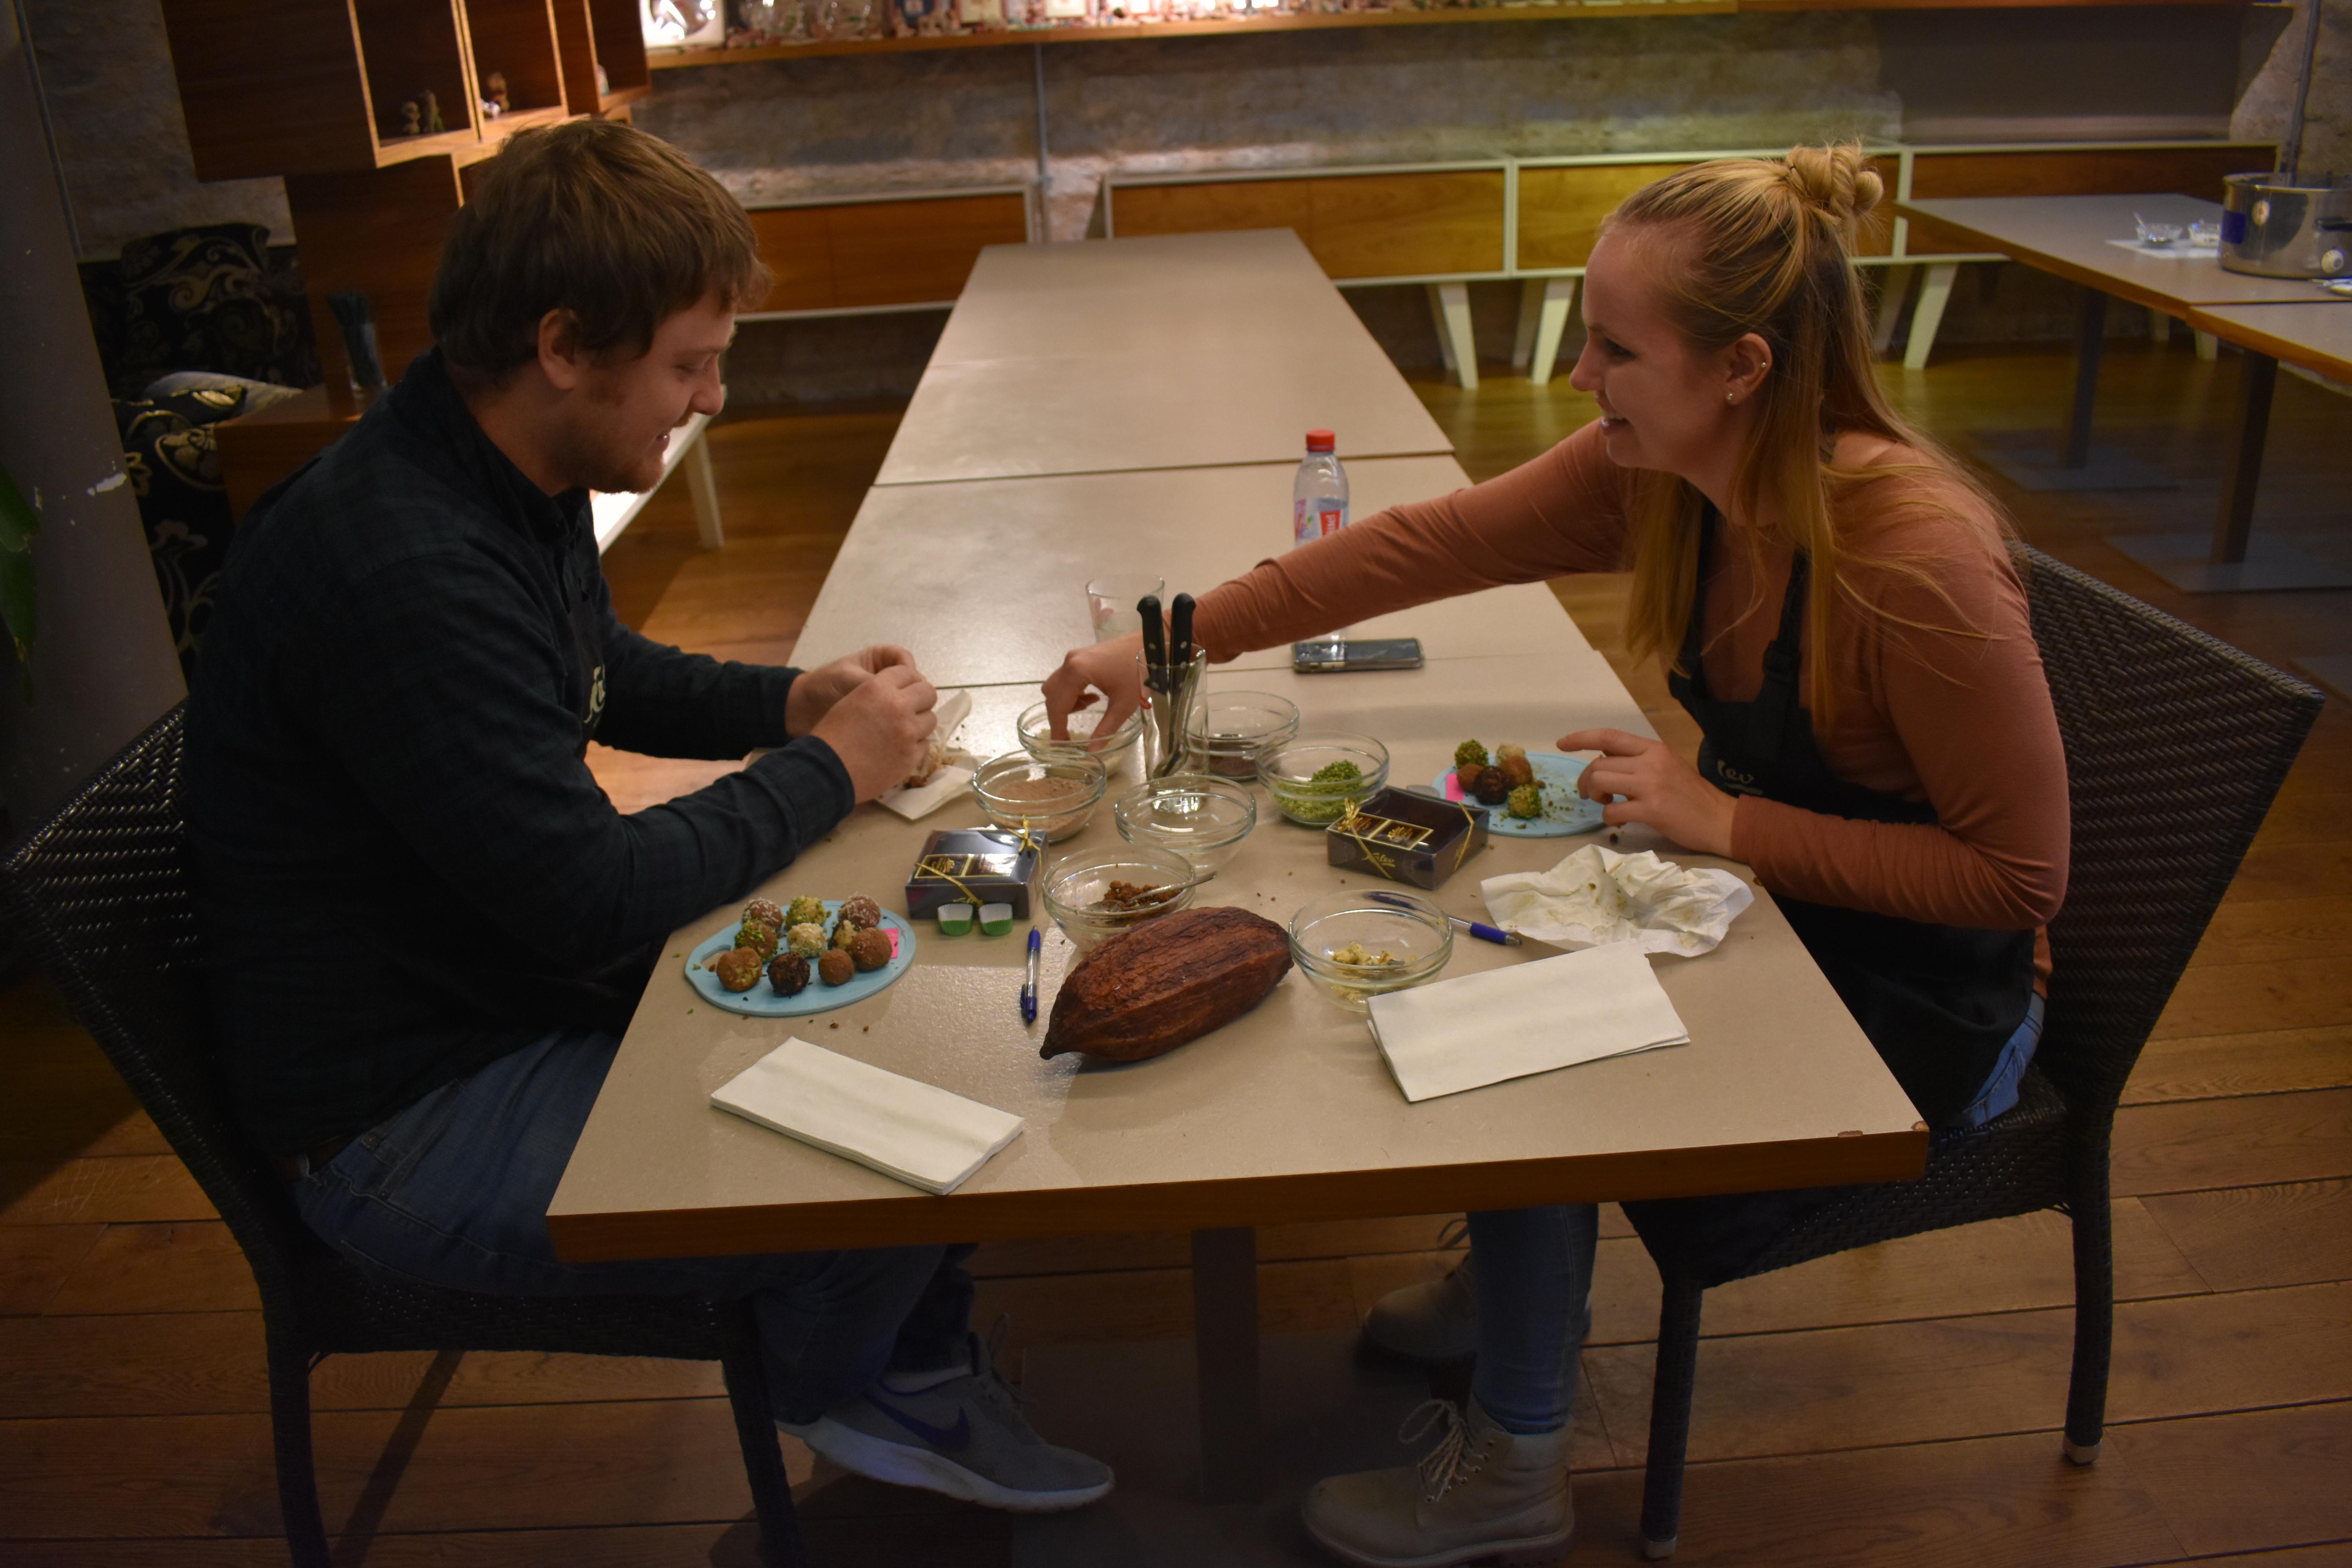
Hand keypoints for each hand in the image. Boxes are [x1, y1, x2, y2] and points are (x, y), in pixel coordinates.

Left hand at [787, 644, 914, 737]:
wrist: (802, 709)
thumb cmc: (823, 685)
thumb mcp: (847, 678)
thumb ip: (871, 683)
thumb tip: (897, 695)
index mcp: (878, 659)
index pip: (904, 660)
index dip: (909, 672)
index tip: (904, 686)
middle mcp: (885, 677)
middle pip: (912, 682)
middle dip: (912, 693)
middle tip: (907, 707)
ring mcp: (885, 697)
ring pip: (908, 701)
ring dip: (907, 710)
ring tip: (902, 721)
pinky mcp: (882, 716)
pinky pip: (898, 717)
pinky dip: (900, 722)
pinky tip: (898, 730)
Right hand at [811, 663, 937, 802]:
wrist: (827, 771)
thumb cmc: (831, 735)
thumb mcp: (851, 701)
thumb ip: (879, 693)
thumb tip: (901, 693)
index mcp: (878, 687)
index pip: (908, 672)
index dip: (907, 680)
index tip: (905, 689)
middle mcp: (898, 706)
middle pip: (928, 692)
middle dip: (921, 698)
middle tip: (911, 708)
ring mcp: (908, 732)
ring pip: (930, 719)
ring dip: (919, 722)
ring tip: (903, 731)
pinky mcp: (912, 756)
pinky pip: (924, 743)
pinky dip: (915, 744)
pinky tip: (899, 748)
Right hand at [1041, 630, 1145, 739]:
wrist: (1151, 644)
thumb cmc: (1140, 673)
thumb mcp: (1123, 705)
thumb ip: (1106, 729)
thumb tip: (1092, 751)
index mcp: (1077, 672)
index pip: (1058, 705)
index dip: (1057, 727)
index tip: (1060, 746)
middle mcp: (1070, 662)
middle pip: (1052, 695)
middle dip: (1059, 716)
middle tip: (1069, 735)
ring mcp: (1074, 657)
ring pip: (1057, 686)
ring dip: (1066, 702)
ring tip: (1089, 707)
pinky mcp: (1081, 656)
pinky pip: (1066, 678)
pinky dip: (1072, 692)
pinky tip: (1092, 696)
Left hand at [1559, 728, 1737, 855]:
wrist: (1721, 820)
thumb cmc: (1691, 795)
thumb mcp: (1666, 766)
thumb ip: (1638, 761)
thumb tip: (1604, 761)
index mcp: (1654, 749)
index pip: (1609, 736)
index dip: (1581, 738)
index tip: (1562, 743)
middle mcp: (1651, 762)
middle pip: (1598, 763)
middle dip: (1585, 780)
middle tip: (1590, 793)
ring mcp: (1651, 786)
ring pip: (1601, 782)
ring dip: (1594, 795)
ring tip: (1606, 803)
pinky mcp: (1652, 810)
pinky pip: (1612, 811)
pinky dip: (1609, 818)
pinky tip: (1620, 820)